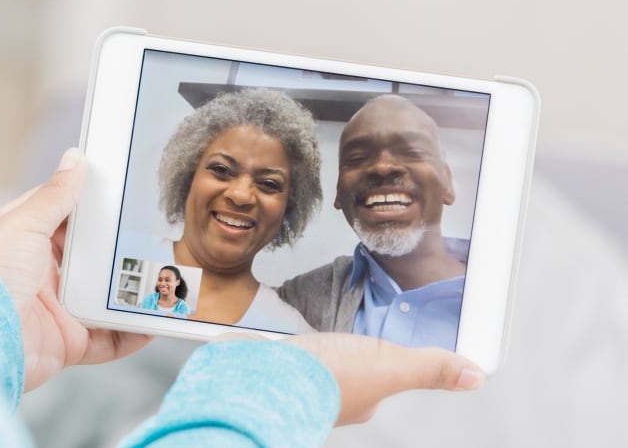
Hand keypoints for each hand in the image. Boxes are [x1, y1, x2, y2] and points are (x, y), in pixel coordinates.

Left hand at [0, 148, 149, 390]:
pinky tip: (155, 320)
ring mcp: (56, 308)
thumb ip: (56, 195)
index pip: (61, 213)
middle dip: (119, 248)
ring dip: (132, 289)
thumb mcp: (23, 223)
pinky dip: (132, 332)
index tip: (124, 190)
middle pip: (88, 256)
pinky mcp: (68, 342)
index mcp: (21, 239)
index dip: (90, 203)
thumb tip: (75, 159)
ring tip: (166, 275)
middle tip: (156, 232)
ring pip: (104, 295)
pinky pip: (109, 338)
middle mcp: (38, 273)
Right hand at [282, 333, 484, 424]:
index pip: (382, 382)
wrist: (258, 375)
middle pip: (347, 371)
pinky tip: (283, 334)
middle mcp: (329, 394)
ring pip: (315, 364)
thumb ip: (427, 368)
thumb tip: (473, 376)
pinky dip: (286, 346)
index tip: (384, 347)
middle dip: (347, 353)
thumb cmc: (320, 380)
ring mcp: (298, 379)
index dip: (385, 362)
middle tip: (350, 334)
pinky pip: (285, 354)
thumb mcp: (387, 367)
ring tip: (317, 333)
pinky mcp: (270, 364)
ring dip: (315, 349)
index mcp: (360, 399)